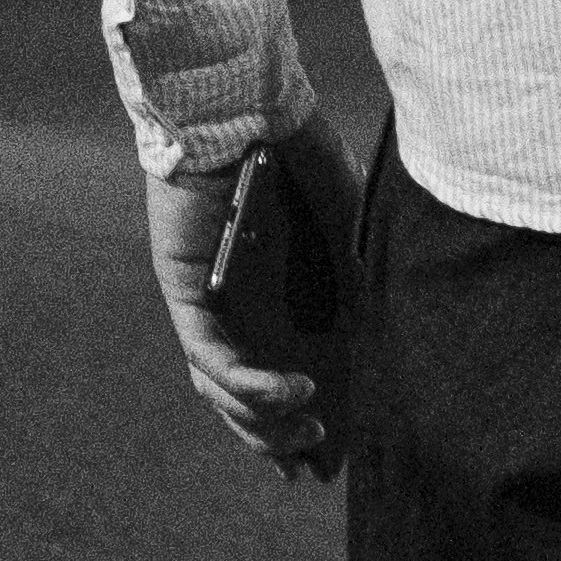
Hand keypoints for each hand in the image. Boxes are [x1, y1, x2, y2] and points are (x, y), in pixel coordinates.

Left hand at [145, 112, 365, 481]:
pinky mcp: (186, 290)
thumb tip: (373, 335)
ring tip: (306, 431)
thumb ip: (355, 271)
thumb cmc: (293, 149)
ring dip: (261, 423)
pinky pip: (210, 356)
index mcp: (268, 288)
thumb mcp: (343, 215)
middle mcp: (232, 302)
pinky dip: (249, 384)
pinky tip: (292, 392)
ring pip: (221, 388)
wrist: (245, 100)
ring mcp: (205, 300)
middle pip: (241, 394)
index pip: (271, 370)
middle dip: (276, 437)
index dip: (290, 422)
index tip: (321, 460)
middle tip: (313, 453)